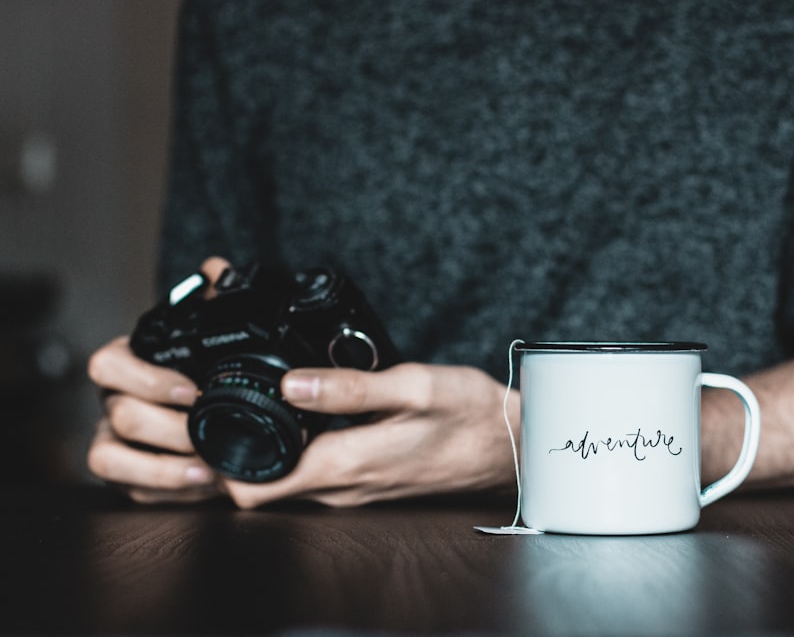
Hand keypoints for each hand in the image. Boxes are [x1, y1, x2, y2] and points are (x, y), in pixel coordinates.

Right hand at [85, 257, 231, 503]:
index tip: (192, 390)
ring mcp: (113, 439)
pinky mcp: (126, 476)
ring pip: (108, 458)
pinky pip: (131, 491)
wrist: (216, 409)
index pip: (108, 365)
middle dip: (168, 430)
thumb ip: (214, 299)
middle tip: (210, 435)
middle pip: (118, 416)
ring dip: (161, 469)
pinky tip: (205, 486)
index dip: (147, 379)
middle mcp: (112, 401)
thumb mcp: (213, 334)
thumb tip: (216, 269)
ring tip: (208, 470)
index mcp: (127, 364)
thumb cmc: (205, 369)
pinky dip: (168, 492)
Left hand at [221, 363, 519, 508]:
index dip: (216, 464)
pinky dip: (290, 454)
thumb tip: (289, 384)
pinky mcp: (367, 483)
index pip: (253, 487)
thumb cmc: (470, 416)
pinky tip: (297, 419)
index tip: (201, 423)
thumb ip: (349, 387)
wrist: (512, 446)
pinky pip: (312, 478)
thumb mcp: (413, 387)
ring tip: (248, 407)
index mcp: (346, 464)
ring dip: (259, 454)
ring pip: (284, 484)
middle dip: (227, 457)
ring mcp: (355, 491)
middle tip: (211, 408)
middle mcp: (343, 489)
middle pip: (260, 489)